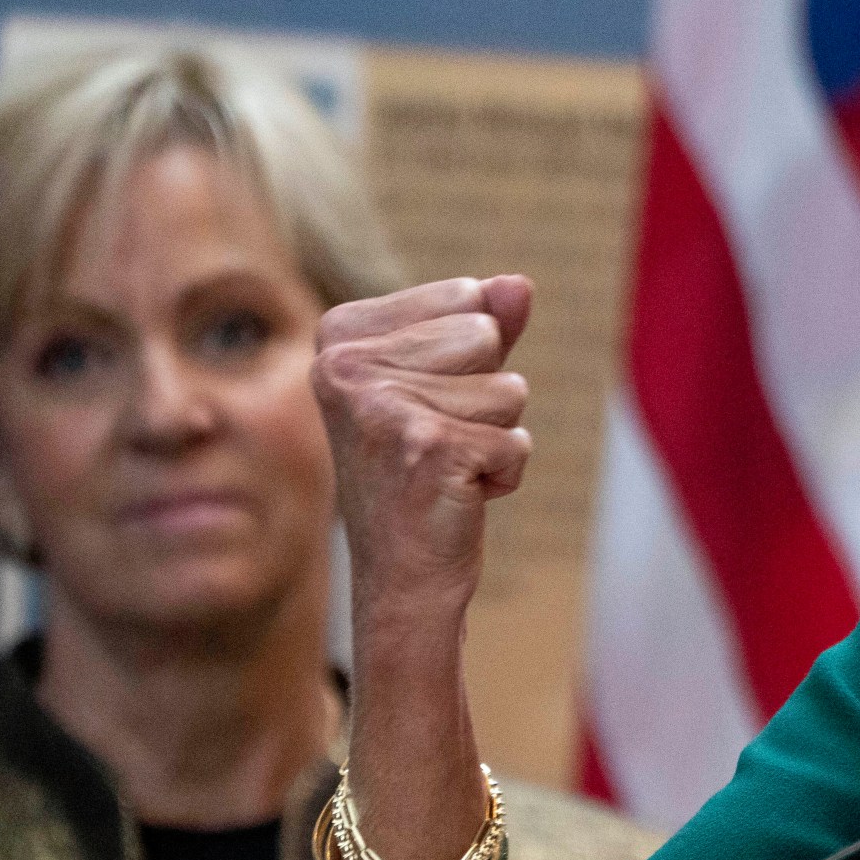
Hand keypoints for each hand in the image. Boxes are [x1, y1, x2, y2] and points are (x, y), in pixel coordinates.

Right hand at [313, 275, 533, 607]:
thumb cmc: (424, 472)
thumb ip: (482, 326)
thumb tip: (519, 283)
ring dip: (495, 435)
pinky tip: (458, 494)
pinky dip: (504, 473)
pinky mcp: (427, 449)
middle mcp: (347, 366)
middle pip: (488, 337)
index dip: (470, 358)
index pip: (467, 297)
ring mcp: (382, 408)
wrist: (401, 576)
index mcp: (340, 334)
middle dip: (485, 396)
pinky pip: (517, 441)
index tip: (425, 404)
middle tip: (438, 442)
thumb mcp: (449, 384)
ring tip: (447, 467)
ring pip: (510, 390)